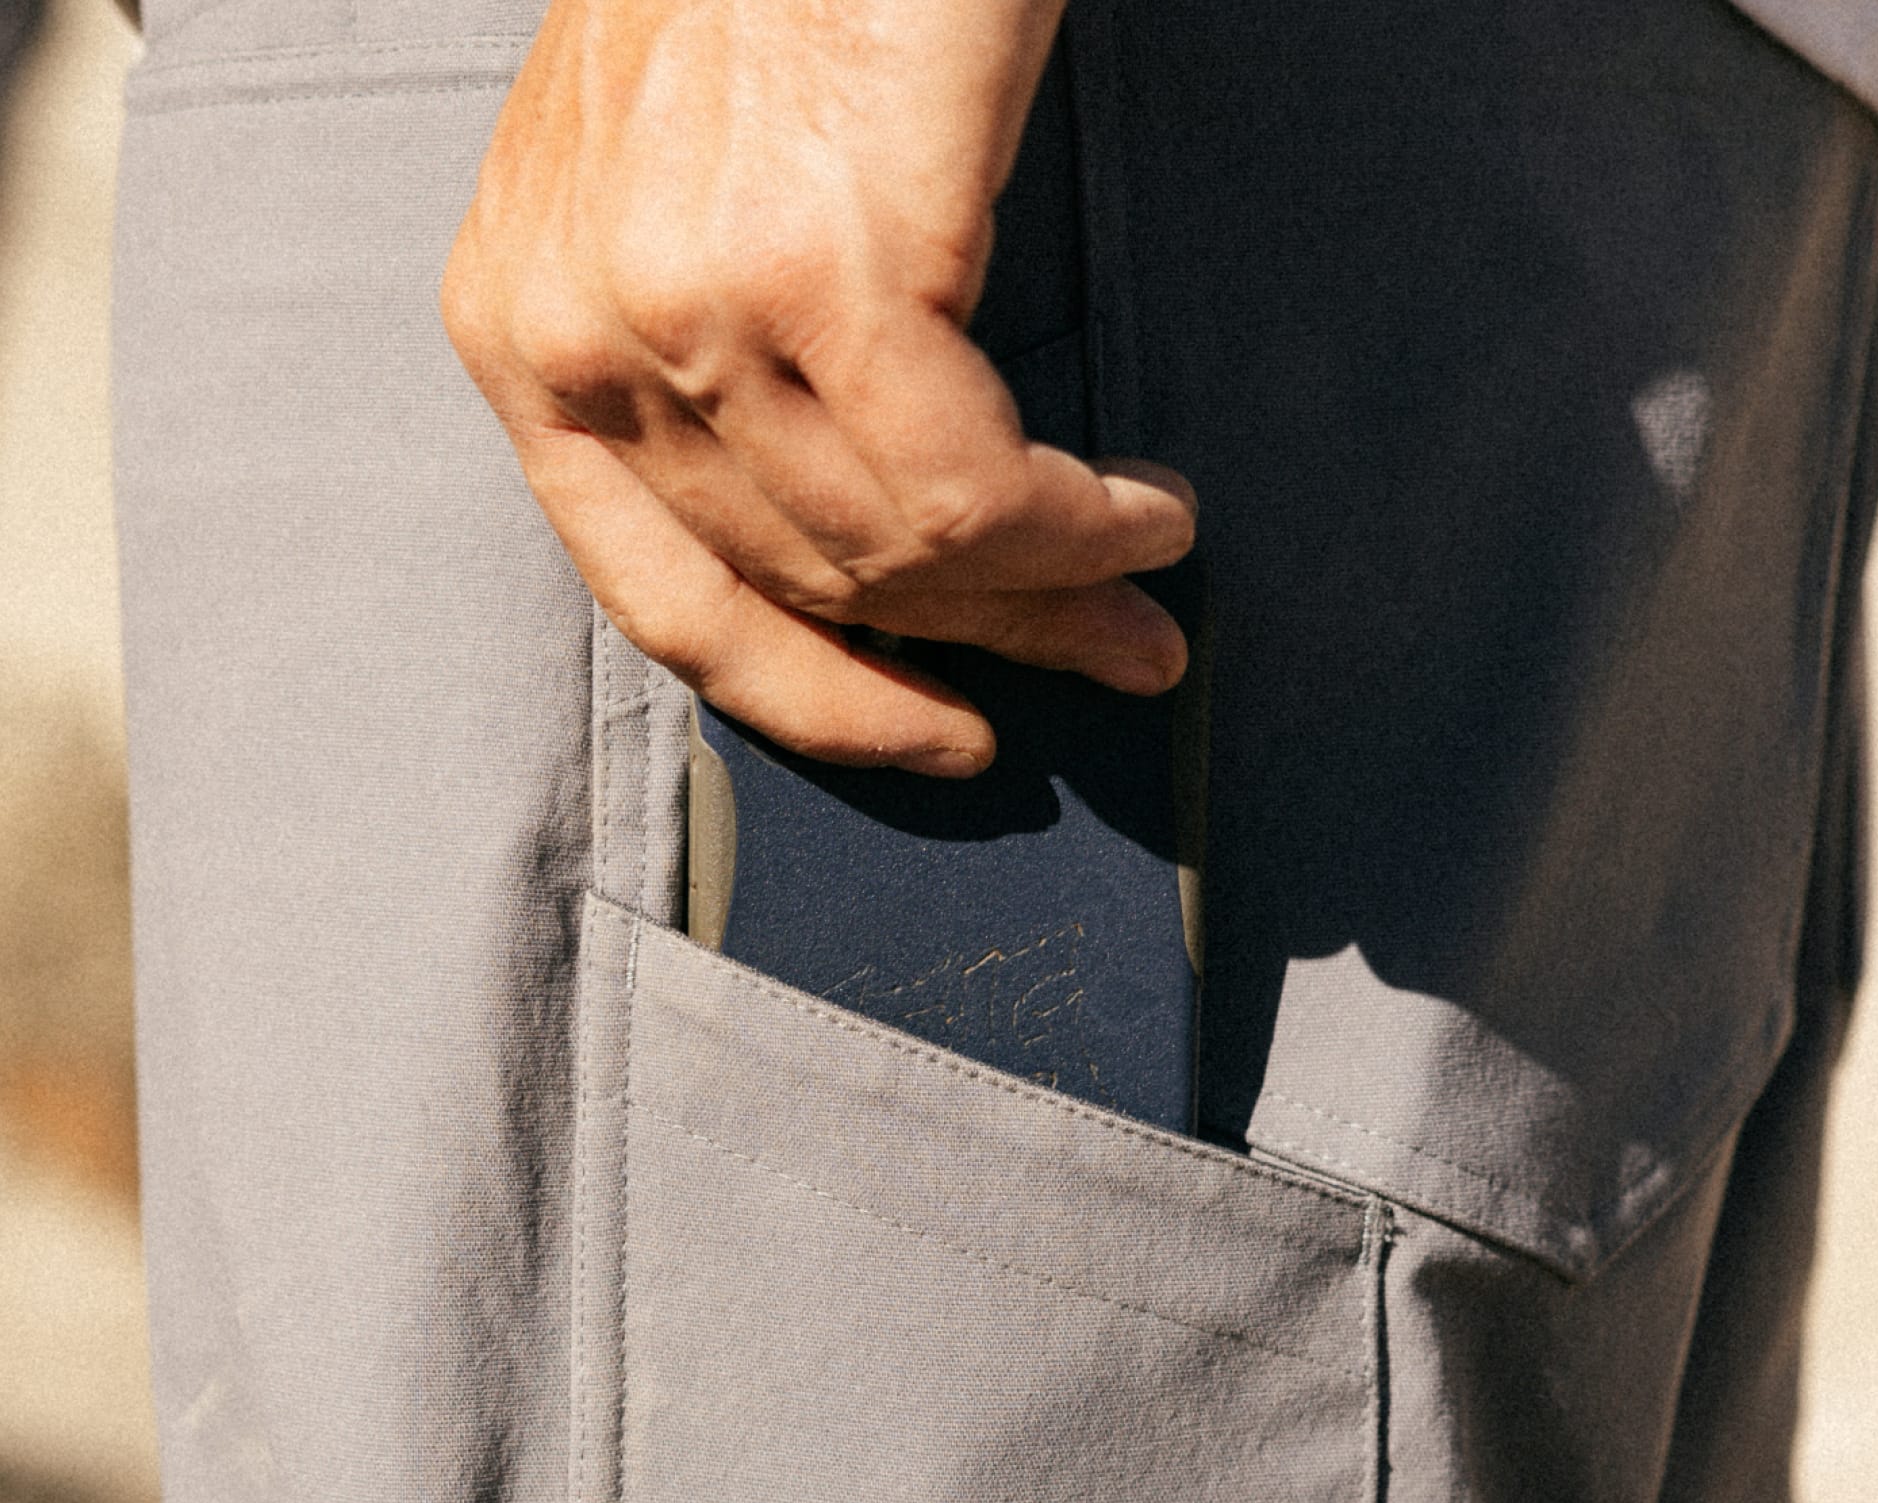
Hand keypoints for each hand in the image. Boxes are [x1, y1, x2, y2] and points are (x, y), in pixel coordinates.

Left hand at [442, 0, 1196, 774]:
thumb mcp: (673, 185)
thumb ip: (707, 355)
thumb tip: (860, 547)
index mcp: (516, 327)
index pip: (661, 600)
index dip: (815, 701)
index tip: (933, 731)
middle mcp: (577, 334)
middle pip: (805, 585)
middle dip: (981, 646)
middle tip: (1112, 661)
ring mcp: (690, 308)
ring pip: (899, 552)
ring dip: (1055, 596)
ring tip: (1149, 591)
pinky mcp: (823, 272)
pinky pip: (972, 485)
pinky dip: (1080, 525)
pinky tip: (1146, 516)